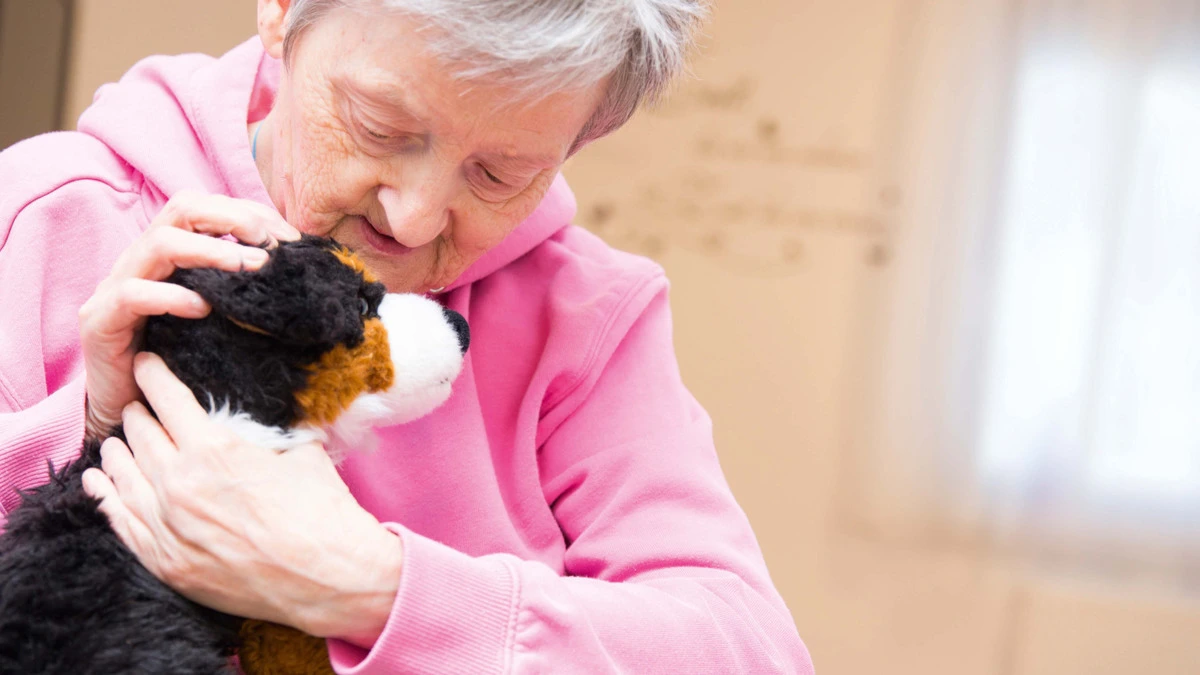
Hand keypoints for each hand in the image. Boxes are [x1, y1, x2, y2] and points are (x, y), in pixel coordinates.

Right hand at [79, 191, 299, 440]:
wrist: (135, 414)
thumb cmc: (185, 364)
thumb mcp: (222, 321)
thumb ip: (245, 293)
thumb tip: (300, 277)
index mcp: (169, 255)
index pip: (206, 209)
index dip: (248, 214)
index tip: (290, 237)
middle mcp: (141, 262)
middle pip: (181, 209)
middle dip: (232, 219)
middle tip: (271, 245)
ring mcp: (115, 288)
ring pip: (158, 244)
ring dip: (210, 251)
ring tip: (249, 268)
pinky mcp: (100, 321)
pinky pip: (132, 294)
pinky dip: (171, 297)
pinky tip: (203, 308)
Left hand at [81, 353, 402, 647]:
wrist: (330, 577)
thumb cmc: (323, 511)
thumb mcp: (301, 450)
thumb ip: (269, 430)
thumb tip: (268, 413)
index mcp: (215, 449)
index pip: (167, 398)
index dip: (153, 374)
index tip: (145, 363)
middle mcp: (181, 484)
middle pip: (141, 435)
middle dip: (138, 414)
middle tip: (138, 406)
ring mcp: (169, 527)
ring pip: (123, 476)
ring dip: (118, 452)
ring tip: (115, 442)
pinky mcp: (166, 563)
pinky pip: (121, 522)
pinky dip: (107, 497)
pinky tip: (100, 483)